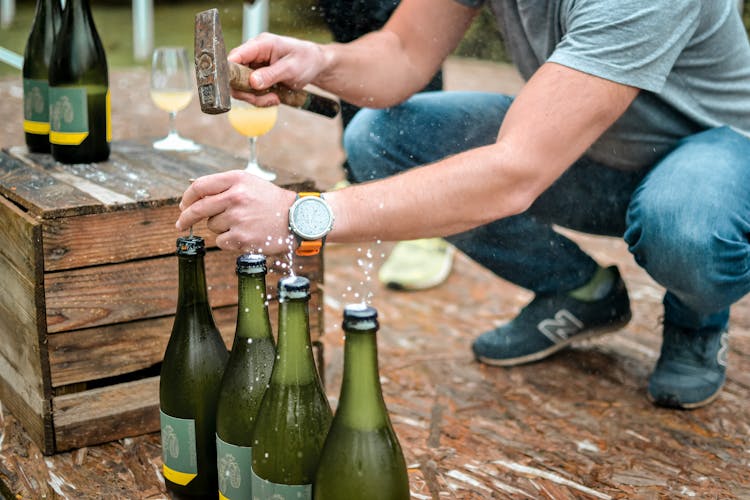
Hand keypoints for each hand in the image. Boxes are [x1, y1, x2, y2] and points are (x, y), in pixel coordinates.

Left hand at [176, 170, 296, 253]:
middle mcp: (236, 197)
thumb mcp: (250, 183)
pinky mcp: (241, 238)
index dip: (187, 197)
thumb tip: (194, 192)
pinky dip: (229, 241)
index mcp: (237, 180)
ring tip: (241, 224)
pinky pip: (221, 241)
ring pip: (212, 226)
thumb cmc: (271, 201)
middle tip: (181, 223)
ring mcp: (238, 218)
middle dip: (186, 218)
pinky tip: (245, 235)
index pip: (200, 186)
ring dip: (220, 228)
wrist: (297, 218)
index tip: (183, 205)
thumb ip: (224, 185)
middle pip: (198, 209)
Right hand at [228, 33, 326, 106]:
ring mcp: (254, 67)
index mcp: (261, 45)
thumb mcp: (291, 68)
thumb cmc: (306, 60)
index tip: (239, 87)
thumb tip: (253, 82)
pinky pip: (251, 92)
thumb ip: (272, 74)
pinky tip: (274, 98)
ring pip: (242, 87)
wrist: (315, 65)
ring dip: (257, 98)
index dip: (230, 72)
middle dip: (249, 92)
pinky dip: (261, 99)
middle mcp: (253, 55)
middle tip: (268, 99)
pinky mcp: (257, 77)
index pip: (235, 56)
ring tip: (274, 98)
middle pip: (235, 76)